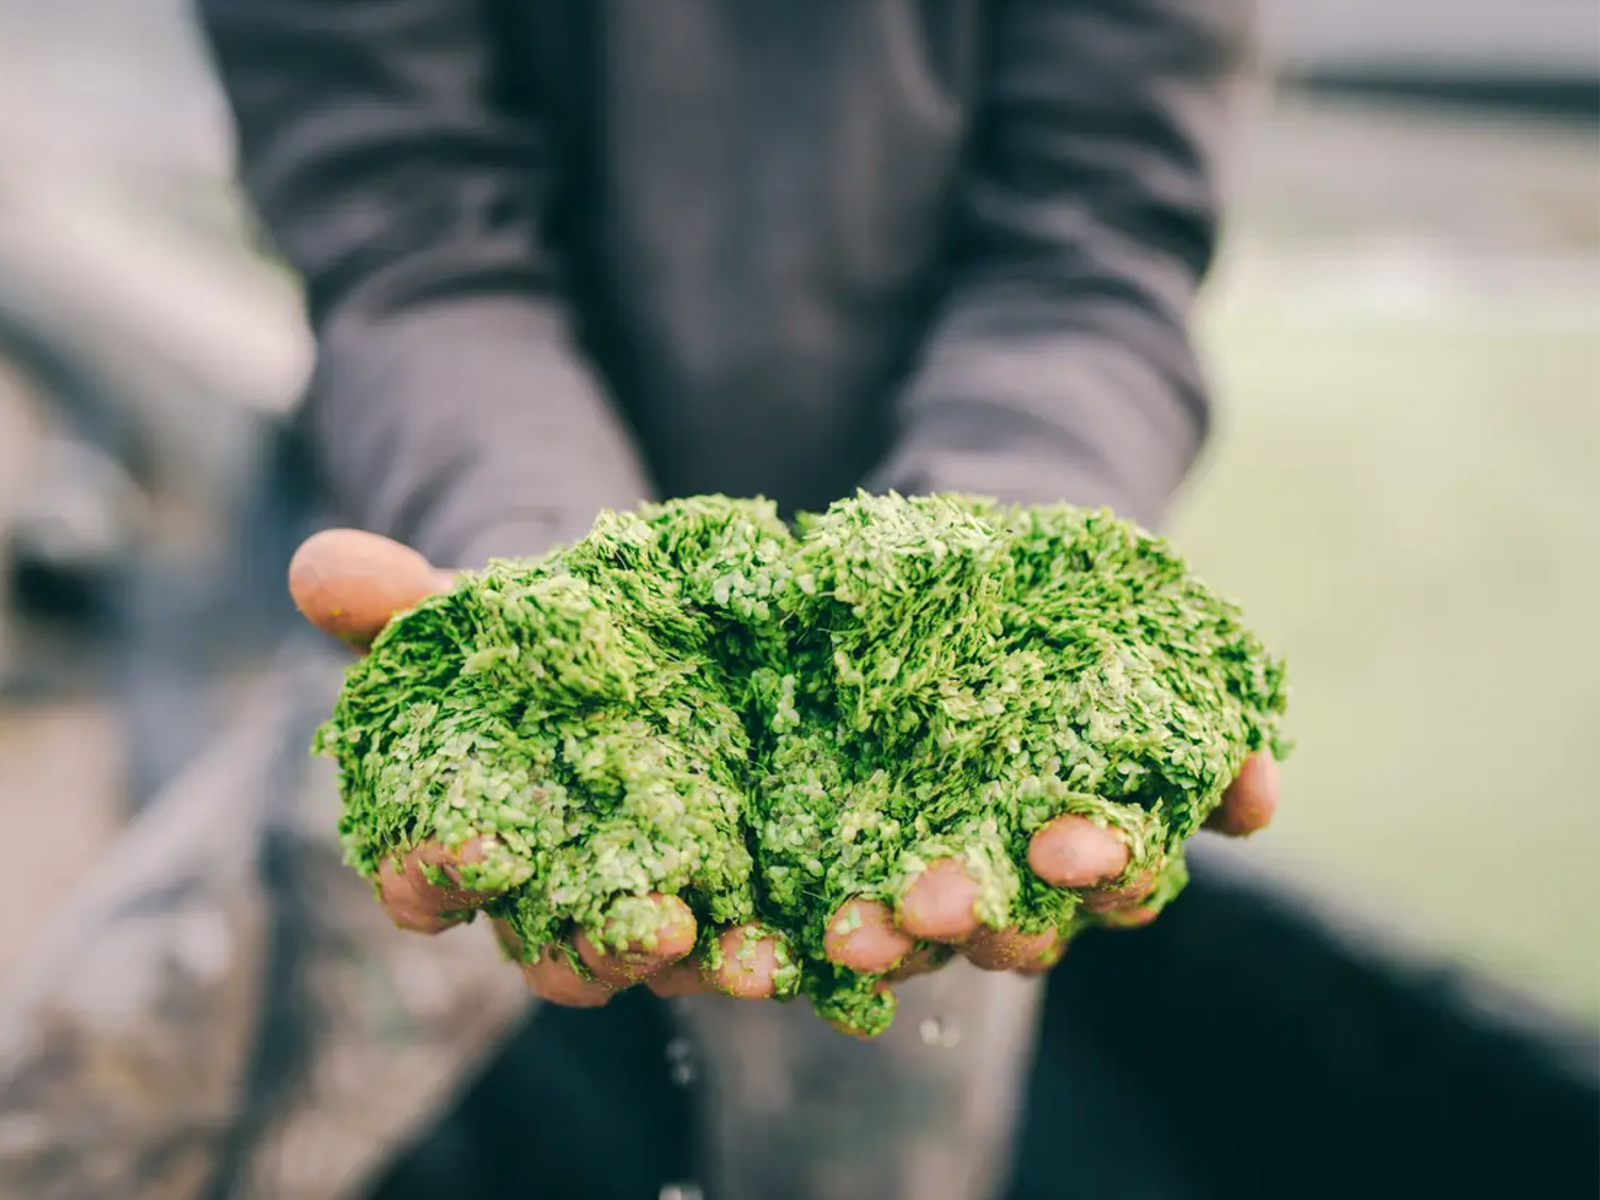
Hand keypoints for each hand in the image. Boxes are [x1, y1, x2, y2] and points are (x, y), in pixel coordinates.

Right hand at [291, 528, 1279, 1016]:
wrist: (778, 601)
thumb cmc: (637, 635)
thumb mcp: (532, 612)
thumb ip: (432, 608)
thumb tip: (309, 565)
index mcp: (671, 882)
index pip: (635, 937)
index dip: (633, 941)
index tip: (648, 934)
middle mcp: (803, 892)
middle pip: (832, 937)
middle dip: (862, 933)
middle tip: (891, 923)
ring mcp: (927, 844)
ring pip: (988, 896)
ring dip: (1034, 893)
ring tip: (1074, 865)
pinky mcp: (1027, 785)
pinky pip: (1114, 811)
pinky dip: (1189, 802)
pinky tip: (1246, 792)